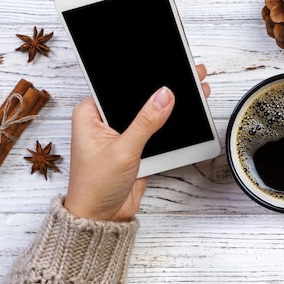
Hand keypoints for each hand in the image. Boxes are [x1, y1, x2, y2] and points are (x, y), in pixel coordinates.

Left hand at [64, 64, 210, 220]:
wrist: (102, 220)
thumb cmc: (95, 187)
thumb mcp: (123, 150)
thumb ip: (146, 121)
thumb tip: (165, 95)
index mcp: (89, 113)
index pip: (118, 85)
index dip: (143, 75)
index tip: (166, 64)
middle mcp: (104, 120)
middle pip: (137, 97)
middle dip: (162, 88)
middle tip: (188, 73)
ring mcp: (121, 133)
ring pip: (149, 114)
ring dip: (170, 106)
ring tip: (194, 89)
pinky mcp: (135, 147)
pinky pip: (155, 131)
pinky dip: (170, 125)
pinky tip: (187, 114)